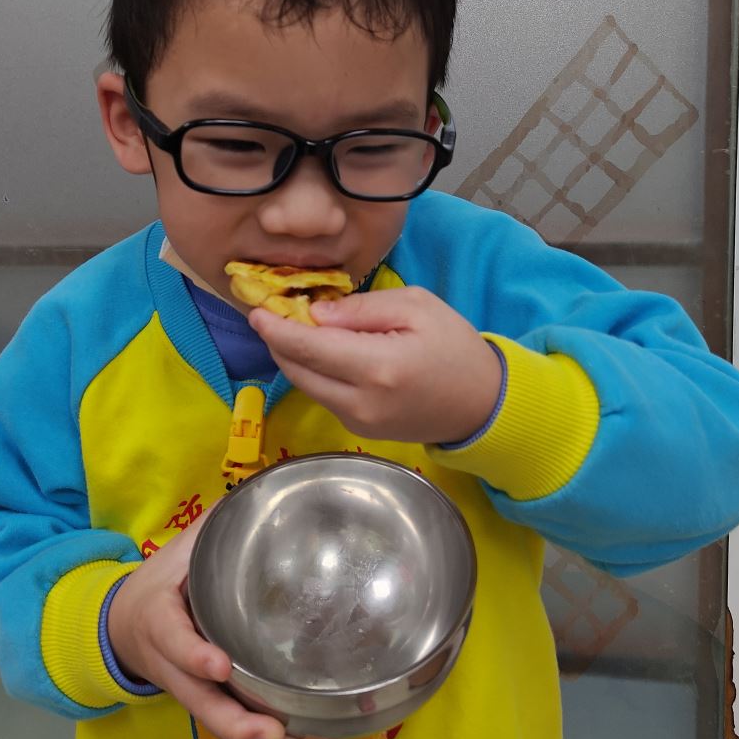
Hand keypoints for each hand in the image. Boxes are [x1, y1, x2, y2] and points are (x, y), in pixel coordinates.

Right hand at [107, 513, 302, 738]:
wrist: (119, 625)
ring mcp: (184, 688)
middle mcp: (171, 663)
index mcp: (161, 620)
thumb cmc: (158, 583)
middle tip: (273, 730)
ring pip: (213, 721)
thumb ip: (212, 530)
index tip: (220, 664)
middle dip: (235, 720)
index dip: (195, 655)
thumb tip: (257, 492)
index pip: (175, 640)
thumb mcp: (176, 552)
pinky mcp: (200, 701)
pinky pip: (223, 726)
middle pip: (199, 699)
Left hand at [249, 287, 502, 443]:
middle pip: (299, 371)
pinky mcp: (360, 431)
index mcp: (377, 366)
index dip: (276, 329)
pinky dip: (313, 373)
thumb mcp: (416, 307)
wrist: (482, 403)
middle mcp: (361, 401)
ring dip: (293, 359)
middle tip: (268, 315)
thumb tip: (316, 314)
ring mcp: (359, 422)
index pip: (310, 347)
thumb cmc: (454, 346)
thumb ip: (362, 309)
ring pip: (307, 386)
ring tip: (290, 330)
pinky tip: (319, 352)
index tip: (256, 311)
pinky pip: (325, 397)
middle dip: (278, 342)